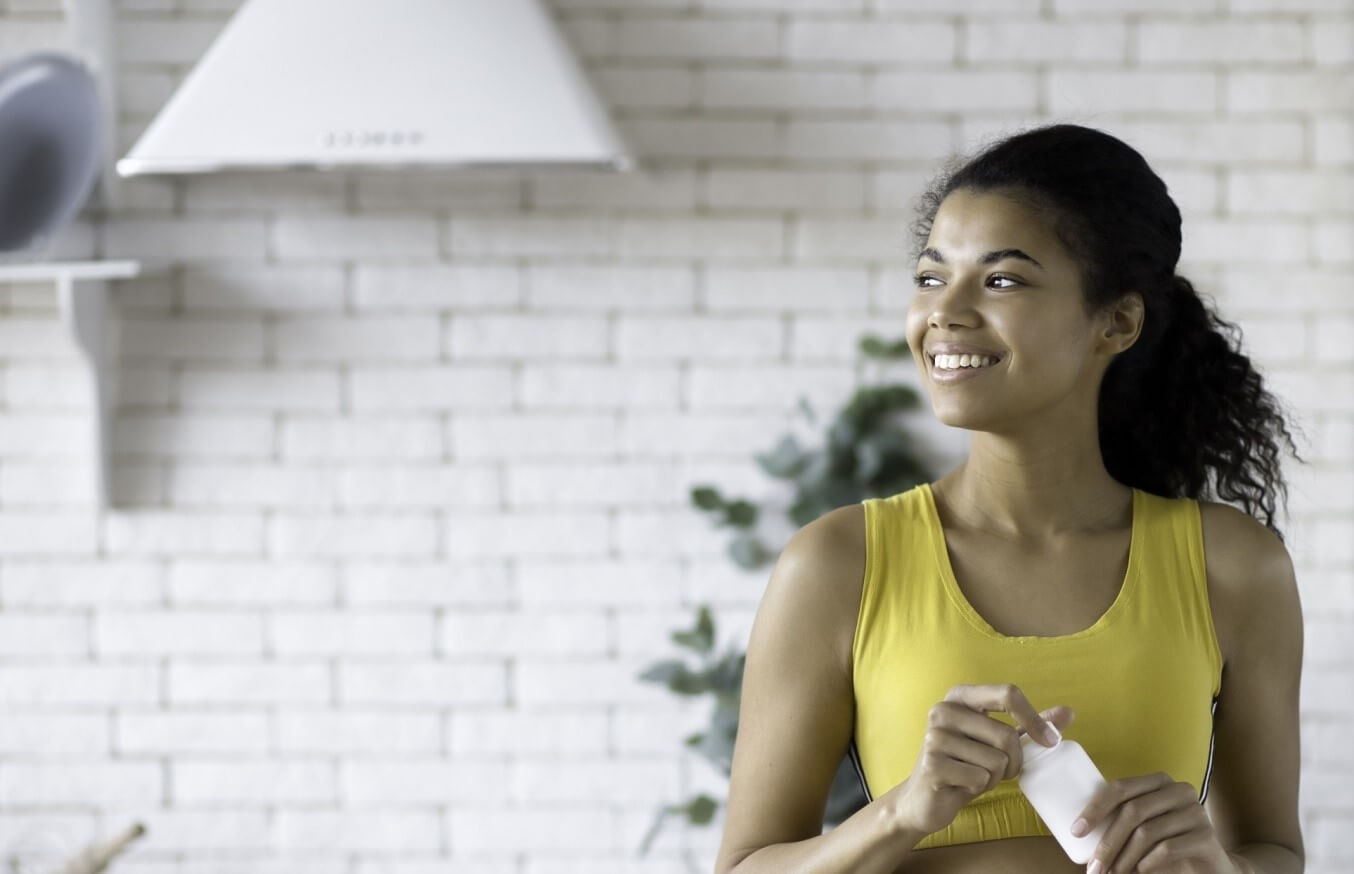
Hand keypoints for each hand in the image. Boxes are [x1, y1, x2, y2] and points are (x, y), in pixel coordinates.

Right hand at [887, 683, 1074, 836]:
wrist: (925, 798)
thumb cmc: (966, 764)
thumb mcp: (997, 741)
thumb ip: (1029, 725)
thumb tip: (1068, 712)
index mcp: (959, 696)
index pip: (1007, 693)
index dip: (1034, 718)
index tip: (1051, 741)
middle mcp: (943, 710)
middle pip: (1006, 735)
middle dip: (1014, 761)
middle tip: (1000, 770)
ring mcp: (934, 737)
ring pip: (996, 760)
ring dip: (995, 776)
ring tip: (975, 775)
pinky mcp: (932, 765)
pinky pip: (981, 778)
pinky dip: (980, 787)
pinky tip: (963, 785)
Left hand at [1075, 771, 1233, 872]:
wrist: (1209, 864)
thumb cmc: (1165, 842)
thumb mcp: (1142, 826)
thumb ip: (1120, 819)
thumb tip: (1075, 830)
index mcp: (1158, 781)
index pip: (1120, 788)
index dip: (1094, 808)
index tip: (1076, 832)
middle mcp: (1179, 790)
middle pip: (1132, 812)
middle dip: (1108, 842)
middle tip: (1094, 867)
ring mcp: (1196, 812)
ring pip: (1147, 832)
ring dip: (1124, 858)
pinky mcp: (1206, 836)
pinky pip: (1167, 848)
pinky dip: (1146, 863)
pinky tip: (1139, 871)